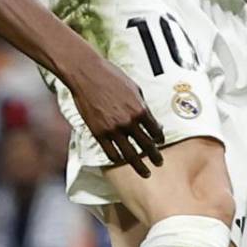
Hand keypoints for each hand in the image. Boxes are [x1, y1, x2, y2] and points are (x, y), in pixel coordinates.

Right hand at [63, 47, 164, 178]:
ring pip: (130, 154)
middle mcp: (129, 122)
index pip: (155, 130)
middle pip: (146, 145)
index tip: (159, 142)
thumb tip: (148, 118)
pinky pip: (110, 152)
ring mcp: (113, 129)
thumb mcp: (134, 88)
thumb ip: (142, 105)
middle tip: (159, 164)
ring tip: (144, 172)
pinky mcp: (98, 133)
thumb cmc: (111, 76)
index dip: (159, 138)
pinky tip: (121, 160)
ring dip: (139, 165)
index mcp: (140, 109)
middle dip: (155, 156)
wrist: (87, 74)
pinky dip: (117, 158)